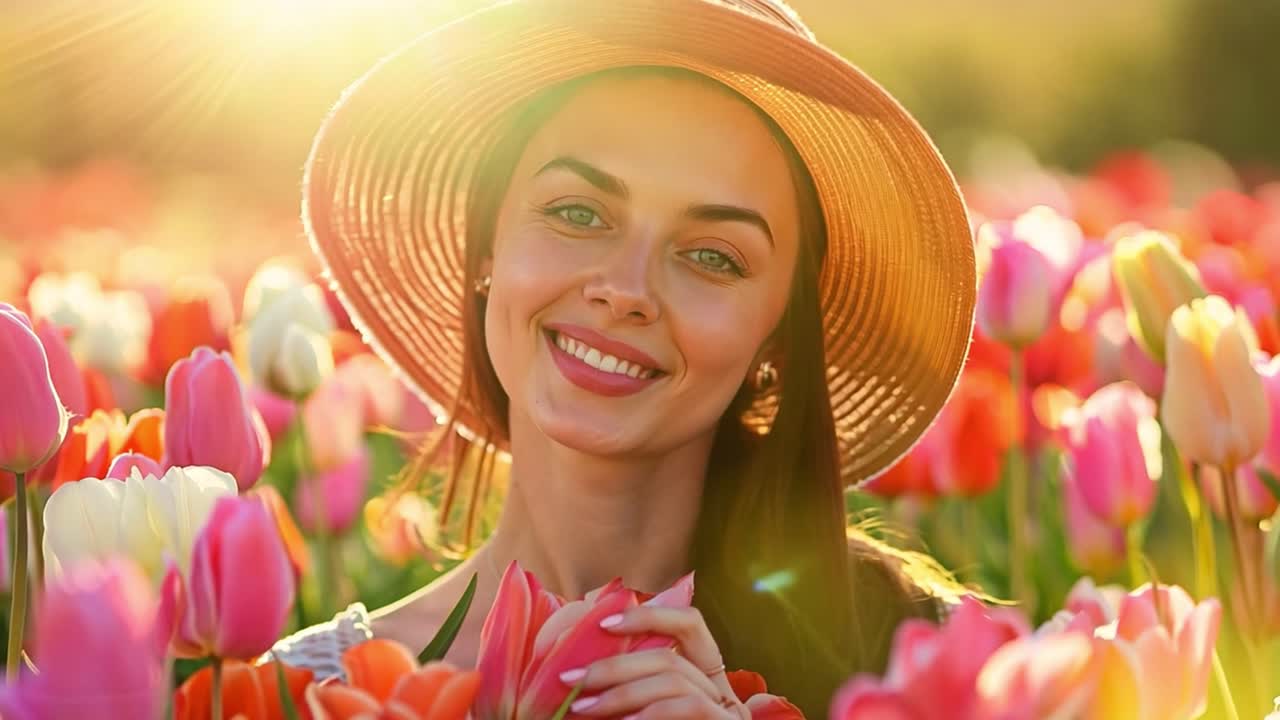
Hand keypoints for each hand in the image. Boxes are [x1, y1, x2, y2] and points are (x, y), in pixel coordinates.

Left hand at [557, 605, 748, 718]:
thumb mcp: (638, 719)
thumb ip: (625, 704)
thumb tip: (578, 680)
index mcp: (705, 684)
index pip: (690, 626)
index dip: (650, 614)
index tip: (602, 623)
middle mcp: (724, 695)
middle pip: (670, 655)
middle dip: (615, 664)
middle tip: (570, 679)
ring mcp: (730, 715)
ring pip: (675, 678)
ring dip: (621, 690)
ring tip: (583, 708)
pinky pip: (689, 708)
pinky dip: (651, 712)